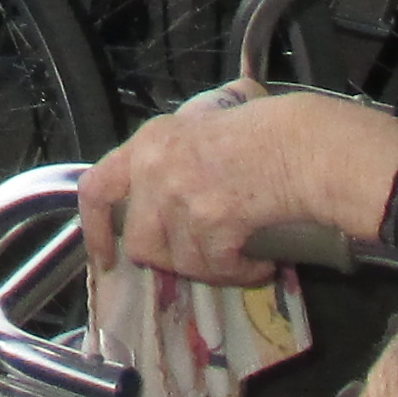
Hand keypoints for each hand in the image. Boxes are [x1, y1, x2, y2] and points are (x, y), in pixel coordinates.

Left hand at [72, 87, 397, 282]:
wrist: (302, 145)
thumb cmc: (266, 129)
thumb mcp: (205, 124)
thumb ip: (177, 152)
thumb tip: (169, 181)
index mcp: (149, 142)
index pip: (96, 188)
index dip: (95, 229)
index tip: (106, 256)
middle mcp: (155, 169)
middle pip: (140, 241)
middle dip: (170, 258)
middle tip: (198, 258)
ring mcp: (180, 198)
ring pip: (181, 261)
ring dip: (212, 266)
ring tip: (240, 254)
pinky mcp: (210, 224)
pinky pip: (218, 268)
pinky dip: (241, 272)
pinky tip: (260, 260)